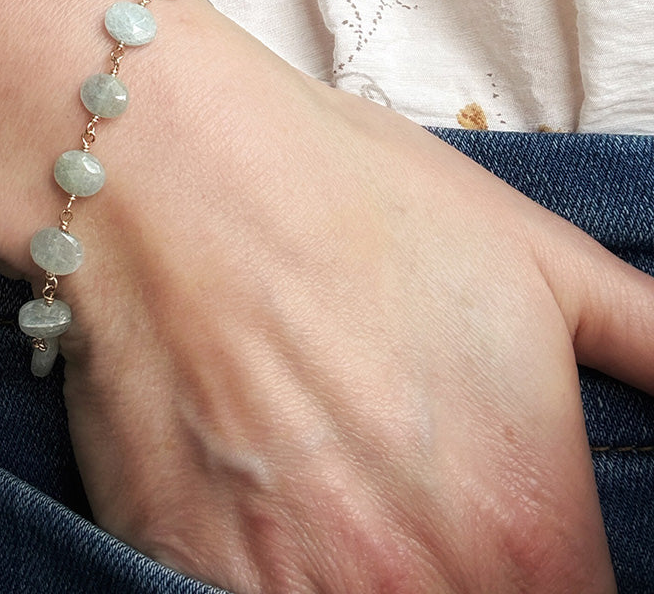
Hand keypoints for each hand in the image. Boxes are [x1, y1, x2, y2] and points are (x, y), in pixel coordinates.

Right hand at [57, 1, 653, 591]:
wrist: (178, 168)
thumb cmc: (348, 195)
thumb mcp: (541, 260)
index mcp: (529, 524)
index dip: (543, 573)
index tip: (500, 525)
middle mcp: (418, 582)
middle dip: (447, 567)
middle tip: (400, 487)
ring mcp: (294, 589)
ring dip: (356, 569)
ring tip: (323, 481)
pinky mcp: (185, 574)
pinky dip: (267, 571)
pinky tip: (255, 492)